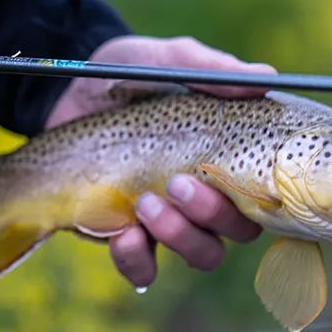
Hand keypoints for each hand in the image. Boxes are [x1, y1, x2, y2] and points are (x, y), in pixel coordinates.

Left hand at [44, 35, 276, 289]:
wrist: (63, 92)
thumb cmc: (124, 73)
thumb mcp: (161, 61)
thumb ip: (207, 69)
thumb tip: (266, 78)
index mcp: (225, 154)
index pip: (267, 190)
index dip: (267, 197)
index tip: (243, 176)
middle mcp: (206, 192)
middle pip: (240, 230)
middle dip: (214, 214)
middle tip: (179, 183)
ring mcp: (167, 217)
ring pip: (202, 253)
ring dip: (181, 236)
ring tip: (145, 202)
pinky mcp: (125, 234)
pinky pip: (144, 269)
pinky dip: (137, 260)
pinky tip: (123, 235)